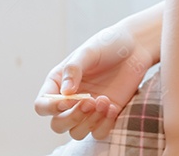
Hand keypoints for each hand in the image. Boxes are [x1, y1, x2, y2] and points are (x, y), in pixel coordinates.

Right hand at [33, 24, 152, 139]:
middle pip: (57, 124)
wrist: (136, 47)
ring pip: (76, 133)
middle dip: (72, 118)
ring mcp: (87, 110)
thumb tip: (66, 92)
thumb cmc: (108, 44)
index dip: (51, 107)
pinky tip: (113, 107)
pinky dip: (105, 124)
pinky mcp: (105, 116)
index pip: (42, 105)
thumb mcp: (88, 51)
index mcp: (58, 83)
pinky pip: (98, 133)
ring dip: (89, 122)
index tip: (70, 99)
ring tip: (105, 101)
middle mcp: (70, 100)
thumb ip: (74, 69)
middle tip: (90, 102)